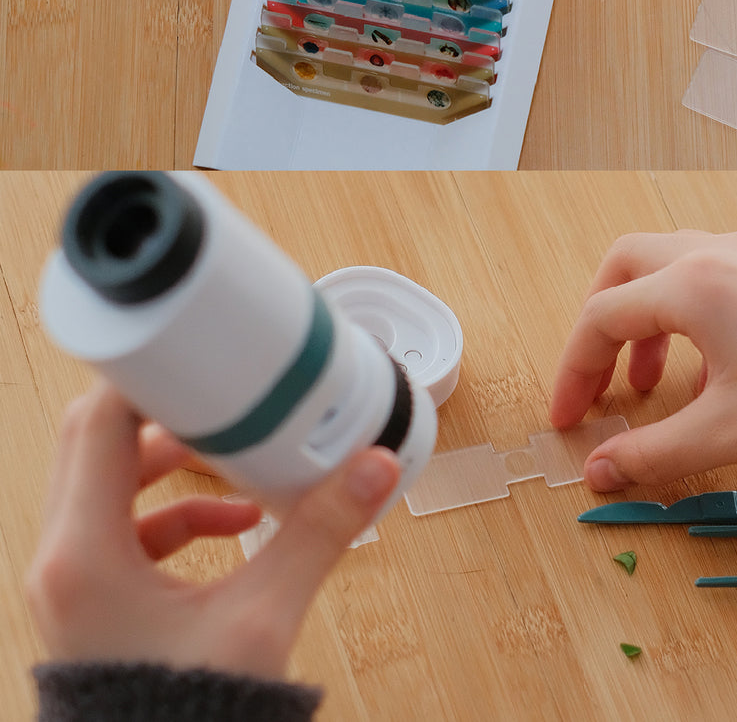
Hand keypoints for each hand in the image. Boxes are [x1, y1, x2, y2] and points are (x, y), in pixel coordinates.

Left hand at [26, 381, 399, 679]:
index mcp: (84, 553)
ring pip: (113, 485)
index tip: (194, 352)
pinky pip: (128, 530)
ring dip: (174, 462)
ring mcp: (75, 582)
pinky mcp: (96, 602)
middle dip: (168, 415)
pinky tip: (238, 523)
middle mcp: (64, 559)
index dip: (146, 378)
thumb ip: (318, 534)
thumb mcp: (260, 619)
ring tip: (237, 458)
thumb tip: (372, 468)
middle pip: (102, 444)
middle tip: (222, 393)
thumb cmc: (182, 717)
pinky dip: (178, 513)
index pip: (99, 425)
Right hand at [549, 231, 736, 489]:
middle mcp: (717, 253)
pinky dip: (685, 312)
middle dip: (599, 321)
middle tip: (597, 376)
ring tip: (646, 379)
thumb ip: (655, 451)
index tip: (570, 415)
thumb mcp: (730, 431)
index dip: (575, 369)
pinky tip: (703, 370)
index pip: (604, 316)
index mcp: (696, 284)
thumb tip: (601, 470)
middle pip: (625, 266)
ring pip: (667, 263)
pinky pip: (708, 273)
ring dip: (643, 316)